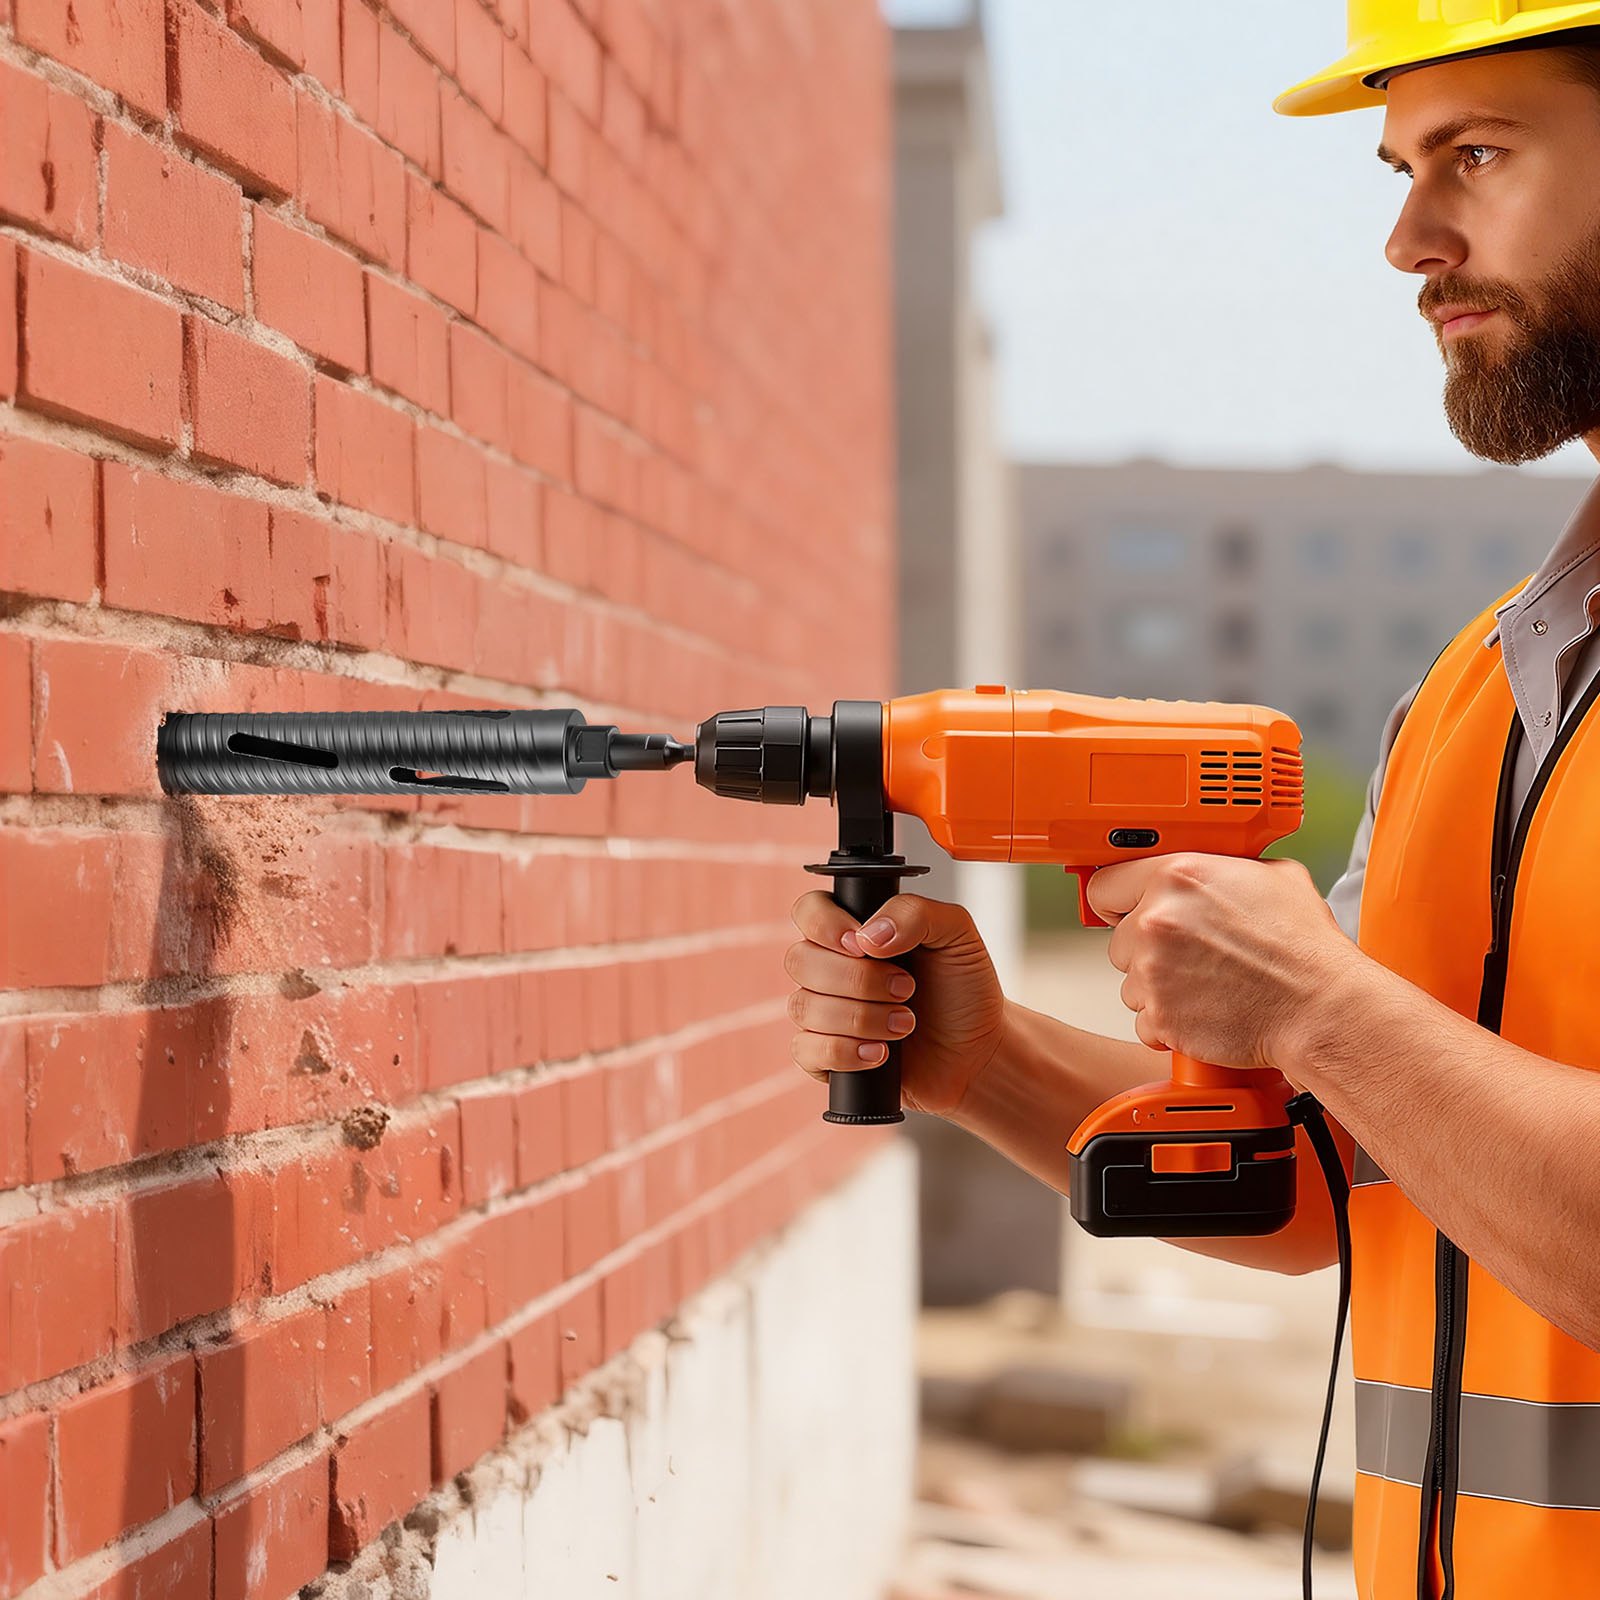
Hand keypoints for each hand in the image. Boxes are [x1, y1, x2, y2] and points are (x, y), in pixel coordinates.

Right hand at [784, 891, 1007, 1117]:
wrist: (979, 1051)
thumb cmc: (964, 989)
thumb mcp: (955, 933)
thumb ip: (914, 913)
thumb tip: (868, 936)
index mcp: (854, 929)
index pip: (808, 911)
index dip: (825, 926)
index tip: (862, 945)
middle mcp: (831, 967)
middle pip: (800, 960)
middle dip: (858, 979)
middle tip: (906, 988)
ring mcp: (824, 1012)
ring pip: (803, 1006)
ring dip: (861, 1017)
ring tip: (905, 1024)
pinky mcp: (825, 1055)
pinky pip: (806, 1050)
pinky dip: (845, 1051)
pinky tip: (881, 1053)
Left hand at [1086, 853, 1362, 1084]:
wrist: (1320, 1007)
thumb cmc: (1303, 948)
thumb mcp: (1272, 875)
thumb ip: (1222, 866)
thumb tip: (1209, 867)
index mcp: (1176, 876)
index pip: (1104, 885)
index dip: (1117, 901)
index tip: (1122, 912)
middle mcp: (1157, 920)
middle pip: (1118, 939)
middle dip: (1147, 949)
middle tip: (1191, 956)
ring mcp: (1154, 970)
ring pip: (1130, 982)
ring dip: (1158, 986)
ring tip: (1205, 984)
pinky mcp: (1160, 1015)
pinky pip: (1144, 1020)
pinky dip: (1168, 1022)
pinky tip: (1204, 1010)